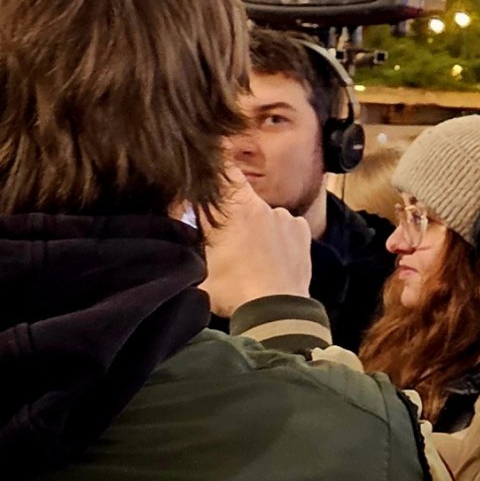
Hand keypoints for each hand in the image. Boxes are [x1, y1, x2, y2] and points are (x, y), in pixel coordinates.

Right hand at [200, 168, 312, 315]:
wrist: (277, 312)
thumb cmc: (233, 290)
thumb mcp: (200, 265)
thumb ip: (190, 239)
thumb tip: (177, 222)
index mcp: (237, 208)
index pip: (223, 170)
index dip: (214, 168)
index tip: (208, 172)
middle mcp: (264, 206)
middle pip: (241, 198)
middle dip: (231, 212)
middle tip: (225, 238)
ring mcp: (286, 218)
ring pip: (263, 215)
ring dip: (255, 228)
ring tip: (249, 256)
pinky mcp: (302, 233)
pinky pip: (284, 227)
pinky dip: (276, 237)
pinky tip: (269, 258)